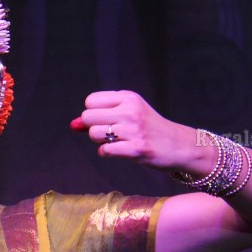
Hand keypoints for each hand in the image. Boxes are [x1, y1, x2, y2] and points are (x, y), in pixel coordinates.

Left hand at [70, 90, 204, 171]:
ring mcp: (134, 130)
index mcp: (128, 98)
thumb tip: (73, 125)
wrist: (179, 145)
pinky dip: (107, 153)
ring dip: (100, 141)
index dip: (92, 113)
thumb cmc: (148, 129)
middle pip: (88, 116)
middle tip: (109, 133)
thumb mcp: (127, 114)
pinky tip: (119, 151)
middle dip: (93, 128)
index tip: (105, 120)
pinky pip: (104, 151)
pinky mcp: (136, 149)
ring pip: (94, 134)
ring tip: (116, 142)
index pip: (90, 101)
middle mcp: (130, 110)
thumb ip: (100, 117)